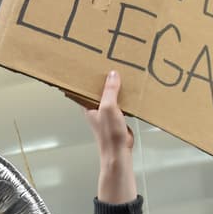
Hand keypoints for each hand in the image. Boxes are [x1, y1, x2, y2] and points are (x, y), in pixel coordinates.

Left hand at [82, 71, 135, 204]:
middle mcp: (95, 107)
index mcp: (88, 105)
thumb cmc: (109, 133)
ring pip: (110, 94)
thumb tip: (112, 74)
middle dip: (101, 78)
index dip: (83, 76)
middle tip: (106, 62)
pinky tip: (130, 88)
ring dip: (114, 86)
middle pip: (97, 89)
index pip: (82, 87)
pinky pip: (120, 101)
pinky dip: (124, 95)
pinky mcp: (117, 115)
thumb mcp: (108, 107)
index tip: (85, 63)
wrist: (119, 151)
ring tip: (120, 71)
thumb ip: (110, 90)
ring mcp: (106, 111)